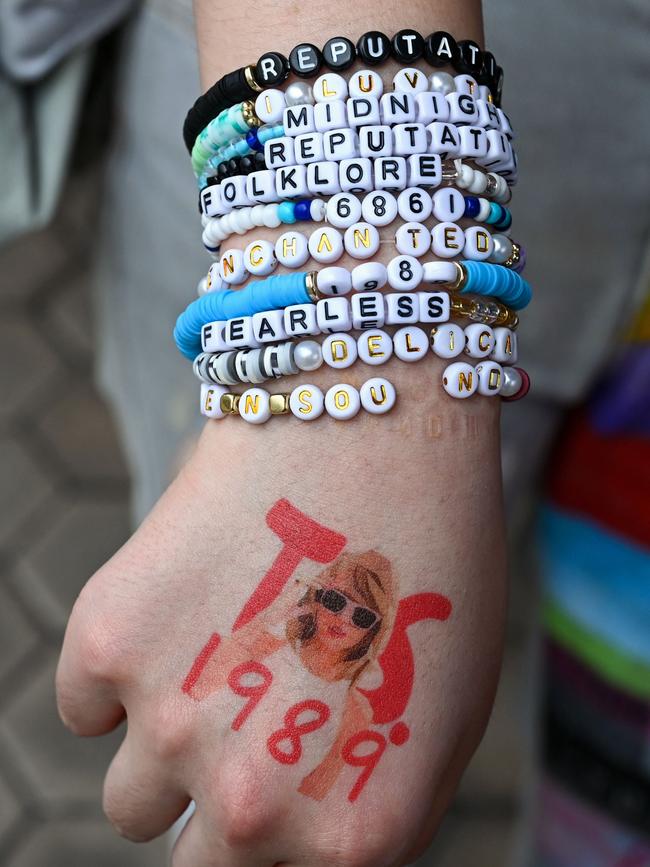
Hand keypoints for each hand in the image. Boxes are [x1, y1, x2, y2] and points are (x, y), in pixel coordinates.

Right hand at [56, 385, 506, 866]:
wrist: (373, 424)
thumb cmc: (426, 559)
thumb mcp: (441, 714)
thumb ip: (366, 804)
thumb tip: (289, 839)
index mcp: (349, 837)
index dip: (280, 824)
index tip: (283, 772)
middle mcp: (252, 805)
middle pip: (193, 864)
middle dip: (217, 805)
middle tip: (253, 718)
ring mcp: (171, 725)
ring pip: (129, 797)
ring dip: (165, 741)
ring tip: (223, 650)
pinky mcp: (109, 641)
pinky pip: (84, 704)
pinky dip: (120, 669)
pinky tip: (183, 605)